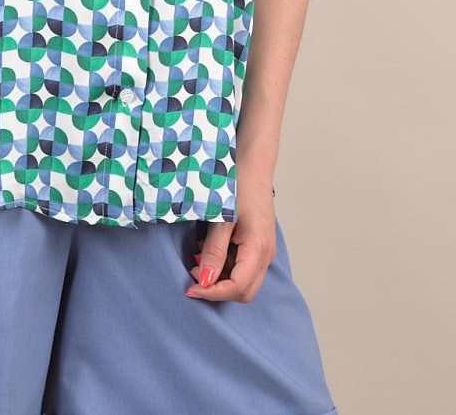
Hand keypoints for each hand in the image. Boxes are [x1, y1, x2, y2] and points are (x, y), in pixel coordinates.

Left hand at [185, 163, 275, 302]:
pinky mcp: (258, 244)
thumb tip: (204, 280)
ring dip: (220, 277)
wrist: (254, 163)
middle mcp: (265, 254)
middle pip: (244, 291)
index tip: (190, 287)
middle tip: (193, 273)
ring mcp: (263, 250)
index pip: (238, 287)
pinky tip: (209, 248)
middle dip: (217, 289)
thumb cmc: (239, 184)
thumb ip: (214, 251)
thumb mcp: (222, 217)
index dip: (213, 292)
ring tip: (198, 256)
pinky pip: (242, 266)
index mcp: (258, 248)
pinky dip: (224, 265)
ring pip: (243, 280)